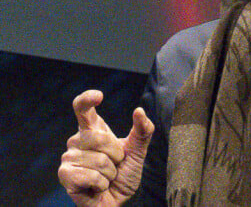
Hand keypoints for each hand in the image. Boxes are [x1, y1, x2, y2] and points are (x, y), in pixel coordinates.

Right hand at [58, 90, 153, 206]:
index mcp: (93, 128)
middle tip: (114, 164)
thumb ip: (142, 130)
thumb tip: (139, 110)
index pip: (82, 107)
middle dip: (115, 154)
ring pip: (97, 160)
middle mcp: (77, 140)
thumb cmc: (125, 172)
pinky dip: (100, 183)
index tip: (99, 96)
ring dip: (109, 172)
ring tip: (105, 176)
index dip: (87, 99)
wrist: (118, 200)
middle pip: (99, 137)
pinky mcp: (65, 175)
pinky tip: (97, 187)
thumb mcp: (138, 150)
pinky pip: (90, 175)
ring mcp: (69, 157)